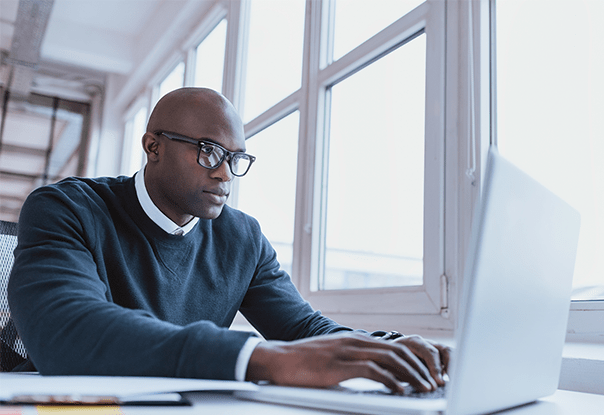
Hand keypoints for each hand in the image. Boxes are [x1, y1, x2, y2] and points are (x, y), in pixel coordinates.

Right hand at [246, 332, 447, 392]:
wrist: (279, 359)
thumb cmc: (304, 361)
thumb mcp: (333, 356)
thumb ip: (353, 360)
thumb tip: (373, 372)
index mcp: (355, 340)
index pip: (393, 347)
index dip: (413, 360)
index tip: (426, 374)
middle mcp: (355, 342)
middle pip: (398, 351)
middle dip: (419, 368)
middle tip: (432, 383)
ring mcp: (348, 352)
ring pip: (390, 360)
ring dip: (411, 375)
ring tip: (423, 388)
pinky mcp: (340, 365)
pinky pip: (373, 371)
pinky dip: (391, 381)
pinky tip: (400, 391)